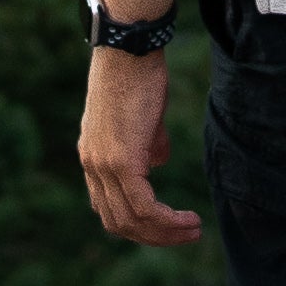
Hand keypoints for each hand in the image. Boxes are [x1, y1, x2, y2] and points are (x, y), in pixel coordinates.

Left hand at [77, 45, 200, 244]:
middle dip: (154, 236)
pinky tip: (187, 219)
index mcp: (93, 156)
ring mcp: (103, 164)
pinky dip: (166, 220)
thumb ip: (148, 144)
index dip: (138, 224)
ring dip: (164, 232)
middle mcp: (92, 165)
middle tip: (185, 235)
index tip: (167, 225)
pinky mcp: (121, 160)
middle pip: (117, 222)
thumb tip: (157, 163)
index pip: (108, 207)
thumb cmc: (138, 75)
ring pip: (131, 219)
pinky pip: (143, 206)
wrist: (128, 50)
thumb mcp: (143, 117)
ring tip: (193, 230)